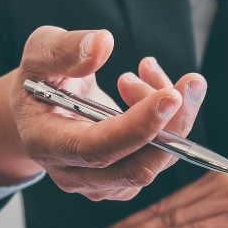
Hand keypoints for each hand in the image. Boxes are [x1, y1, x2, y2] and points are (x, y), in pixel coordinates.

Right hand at [0, 25, 206, 200]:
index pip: (96, 148)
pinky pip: (160, 158)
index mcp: (45, 144)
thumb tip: (103, 44)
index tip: (171, 96)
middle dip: (171, 124)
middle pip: (136, 166)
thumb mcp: (39, 52)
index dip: (137, 127)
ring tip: (147, 70)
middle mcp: (72, 174)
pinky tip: (151, 88)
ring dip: (170, 113)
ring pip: (155, 161)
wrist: (39, 109)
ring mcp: (100, 184)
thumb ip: (64, 49)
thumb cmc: (38, 79)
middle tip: (188, 80)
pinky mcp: (123, 182)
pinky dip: (169, 121)